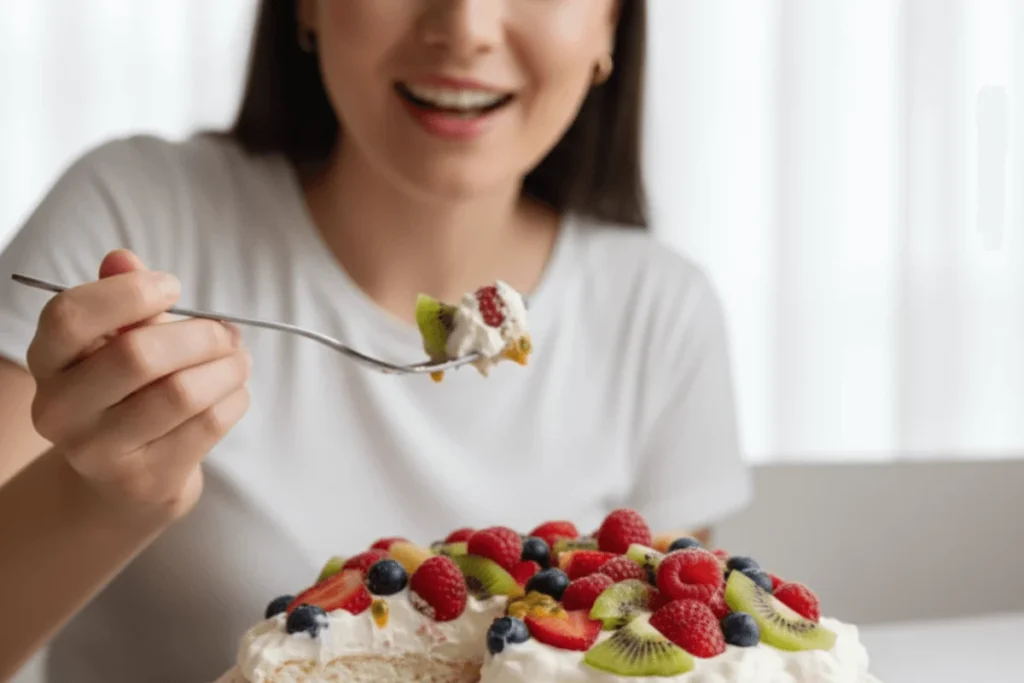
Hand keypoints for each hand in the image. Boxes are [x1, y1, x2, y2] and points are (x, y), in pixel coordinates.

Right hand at [25, 250, 250, 518]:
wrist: (126, 479)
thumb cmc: (126, 393)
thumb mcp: (115, 342)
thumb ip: (120, 300)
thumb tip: (122, 258)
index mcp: (49, 363)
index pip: (70, 317)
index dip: (129, 294)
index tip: (172, 287)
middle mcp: (62, 410)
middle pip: (139, 356)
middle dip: (200, 335)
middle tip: (226, 332)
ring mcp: (100, 451)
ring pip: (182, 393)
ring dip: (227, 368)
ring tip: (238, 360)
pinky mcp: (146, 479)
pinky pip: (207, 425)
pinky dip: (234, 398)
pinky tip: (234, 391)